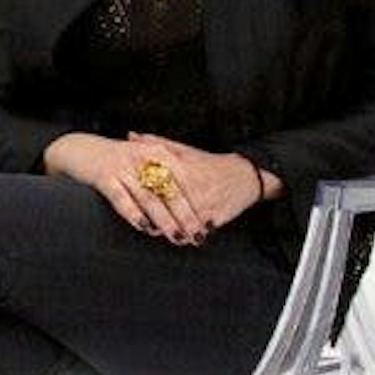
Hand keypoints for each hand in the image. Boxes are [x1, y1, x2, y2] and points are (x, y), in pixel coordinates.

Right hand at [48, 134, 195, 242]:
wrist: (80, 149)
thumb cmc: (117, 159)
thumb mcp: (145, 159)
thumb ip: (167, 173)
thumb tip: (192, 201)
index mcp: (158, 153)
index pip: (184, 179)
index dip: (197, 201)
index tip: (208, 222)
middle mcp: (143, 158)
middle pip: (169, 190)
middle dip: (185, 215)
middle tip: (197, 235)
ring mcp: (123, 167)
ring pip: (149, 197)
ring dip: (164, 219)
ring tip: (176, 237)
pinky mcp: (104, 177)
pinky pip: (121, 198)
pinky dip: (133, 213)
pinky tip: (143, 227)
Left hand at [136, 136, 268, 237]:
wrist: (244, 176)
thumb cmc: (209, 163)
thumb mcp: (184, 150)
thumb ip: (156, 143)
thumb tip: (131, 135)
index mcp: (181, 169)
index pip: (154, 184)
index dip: (140, 196)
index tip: (130, 201)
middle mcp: (192, 187)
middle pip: (166, 207)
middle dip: (155, 218)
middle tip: (145, 225)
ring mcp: (204, 203)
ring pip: (181, 223)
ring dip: (171, 231)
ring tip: (161, 235)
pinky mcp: (215, 217)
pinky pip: (197, 230)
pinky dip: (189, 236)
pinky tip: (183, 240)